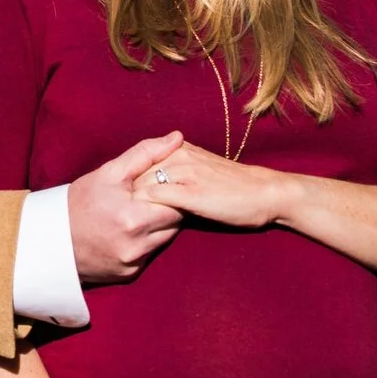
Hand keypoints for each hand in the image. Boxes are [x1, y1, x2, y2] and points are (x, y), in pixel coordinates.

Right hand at [68, 132, 184, 284]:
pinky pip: (150, 254)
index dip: (174, 191)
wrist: (49, 239)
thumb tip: (177, 138)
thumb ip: (145, 154)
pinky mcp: (129, 274)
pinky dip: (146, 242)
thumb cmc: (79, 201)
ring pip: (165, 239)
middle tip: (154, 197)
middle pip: (175, 223)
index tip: (164, 183)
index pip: (178, 204)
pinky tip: (129, 231)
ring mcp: (133, 263)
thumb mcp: (109, 173)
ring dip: (160, 225)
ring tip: (142, 211)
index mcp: (134, 218)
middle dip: (168, 208)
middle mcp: (136, 245)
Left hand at [126, 141, 294, 229]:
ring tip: (119, 225)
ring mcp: (183, 173)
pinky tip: (139, 228)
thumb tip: (153, 186)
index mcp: (179, 149)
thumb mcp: (202, 171)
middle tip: (111, 216)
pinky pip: (155, 199)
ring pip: (141, 187)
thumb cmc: (235, 188)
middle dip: (121, 196)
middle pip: (134, 175)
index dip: (124, 186)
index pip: (139, 163)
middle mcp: (178, 156)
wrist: (266, 193)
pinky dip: (144, 212)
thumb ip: (177, 173)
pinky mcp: (189, 193)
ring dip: (128, 206)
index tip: (114, 203)